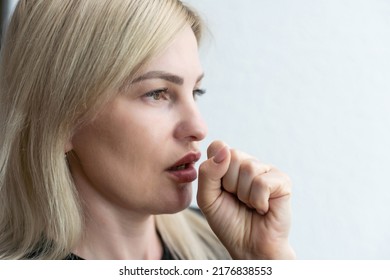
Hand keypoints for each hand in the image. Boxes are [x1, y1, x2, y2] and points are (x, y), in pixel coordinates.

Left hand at [197, 140, 294, 258]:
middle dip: (229, 184)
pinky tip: (262, 208)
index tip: (220, 189)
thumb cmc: (228, 222)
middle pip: (233, 155)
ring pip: (248, 168)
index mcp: (229, 164)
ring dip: (244, 195)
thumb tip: (225, 149)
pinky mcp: (282, 181)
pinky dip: (258, 201)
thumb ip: (207, 173)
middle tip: (237, 199)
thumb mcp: (207, 198)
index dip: (215, 170)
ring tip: (249, 205)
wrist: (249, 247)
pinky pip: (263, 182)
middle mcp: (249, 163)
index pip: (217, 147)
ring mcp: (267, 170)